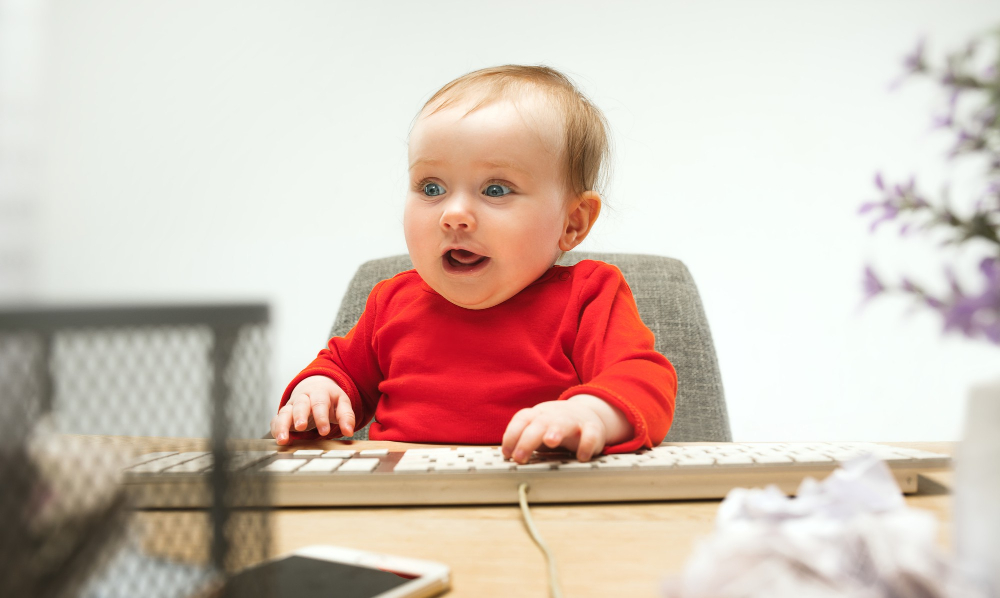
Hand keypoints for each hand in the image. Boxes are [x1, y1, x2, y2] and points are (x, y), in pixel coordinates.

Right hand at [270, 376, 354, 445]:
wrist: (315, 387)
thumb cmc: (330, 399)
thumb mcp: (342, 403)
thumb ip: (346, 416)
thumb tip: (349, 431)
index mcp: (320, 393)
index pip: (320, 403)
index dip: (321, 417)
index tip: (325, 431)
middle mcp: (303, 398)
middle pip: (300, 405)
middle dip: (299, 416)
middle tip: (301, 427)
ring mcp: (292, 405)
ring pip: (284, 412)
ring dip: (282, 425)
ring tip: (283, 439)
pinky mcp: (284, 414)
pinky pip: (276, 420)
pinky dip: (275, 429)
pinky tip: (278, 439)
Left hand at [500, 395, 632, 463]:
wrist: (586, 414)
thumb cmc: (555, 426)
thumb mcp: (537, 430)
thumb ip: (524, 441)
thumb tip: (507, 458)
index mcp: (537, 415)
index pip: (521, 420)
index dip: (512, 435)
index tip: (507, 453)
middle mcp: (553, 416)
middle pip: (538, 424)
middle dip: (527, 440)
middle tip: (519, 457)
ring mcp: (573, 420)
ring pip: (563, 423)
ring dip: (556, 431)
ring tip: (550, 441)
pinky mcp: (592, 428)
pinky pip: (590, 434)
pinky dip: (586, 444)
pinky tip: (581, 457)